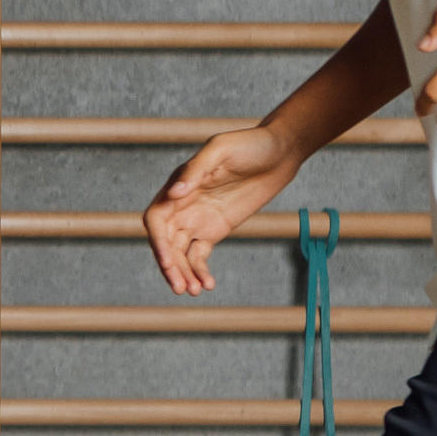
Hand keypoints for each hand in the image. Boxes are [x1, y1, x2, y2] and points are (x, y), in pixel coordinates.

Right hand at [142, 124, 299, 294]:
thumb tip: (173, 193)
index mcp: (178, 185)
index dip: (158, 242)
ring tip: (195, 291)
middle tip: (181, 287)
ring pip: (181, 253)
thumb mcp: (221, 149)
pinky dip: (200, 271)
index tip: (167, 261)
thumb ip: (196, 170)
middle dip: (170, 266)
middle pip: (166, 242)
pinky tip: (208, 285)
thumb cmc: (250, 144)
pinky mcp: (214, 230)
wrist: (280, 152)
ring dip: (184, 273)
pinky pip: (199, 256)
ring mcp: (197, 220)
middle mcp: (181, 205)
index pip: (156, 219)